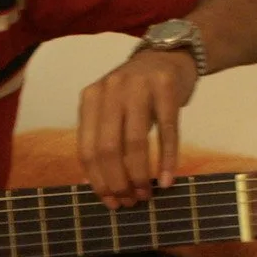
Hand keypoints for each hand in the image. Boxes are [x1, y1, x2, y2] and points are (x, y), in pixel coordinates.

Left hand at [77, 50, 196, 207]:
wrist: (169, 54)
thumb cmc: (137, 92)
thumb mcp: (112, 109)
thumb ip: (100, 138)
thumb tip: (91, 183)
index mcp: (90, 98)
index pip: (87, 147)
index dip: (97, 180)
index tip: (109, 202)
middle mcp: (110, 89)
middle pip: (108, 147)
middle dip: (117, 181)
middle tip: (129, 201)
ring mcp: (138, 86)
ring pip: (135, 141)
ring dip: (139, 174)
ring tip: (145, 194)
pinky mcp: (167, 87)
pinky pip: (167, 130)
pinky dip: (167, 159)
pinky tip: (166, 180)